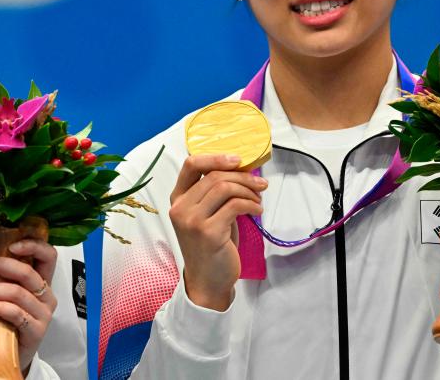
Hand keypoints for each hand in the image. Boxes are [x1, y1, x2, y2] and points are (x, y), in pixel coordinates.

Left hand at [0, 239, 57, 373]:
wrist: (4, 355)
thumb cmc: (0, 322)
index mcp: (39, 281)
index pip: (48, 256)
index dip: (33, 245)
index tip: (11, 245)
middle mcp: (46, 294)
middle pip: (28, 271)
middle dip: (0, 265)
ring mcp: (44, 313)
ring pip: (17, 292)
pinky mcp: (37, 329)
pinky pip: (16, 312)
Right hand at [169, 154, 266, 310]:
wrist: (208, 281)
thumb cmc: (211, 246)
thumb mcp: (207, 215)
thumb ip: (214, 194)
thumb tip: (241, 171)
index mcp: (177, 198)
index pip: (191, 164)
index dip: (216, 157)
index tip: (238, 159)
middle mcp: (180, 207)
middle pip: (215, 176)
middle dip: (243, 176)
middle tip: (261, 184)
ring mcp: (192, 220)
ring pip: (225, 188)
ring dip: (249, 191)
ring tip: (259, 201)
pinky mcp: (208, 232)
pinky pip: (235, 206)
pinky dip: (251, 205)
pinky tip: (257, 211)